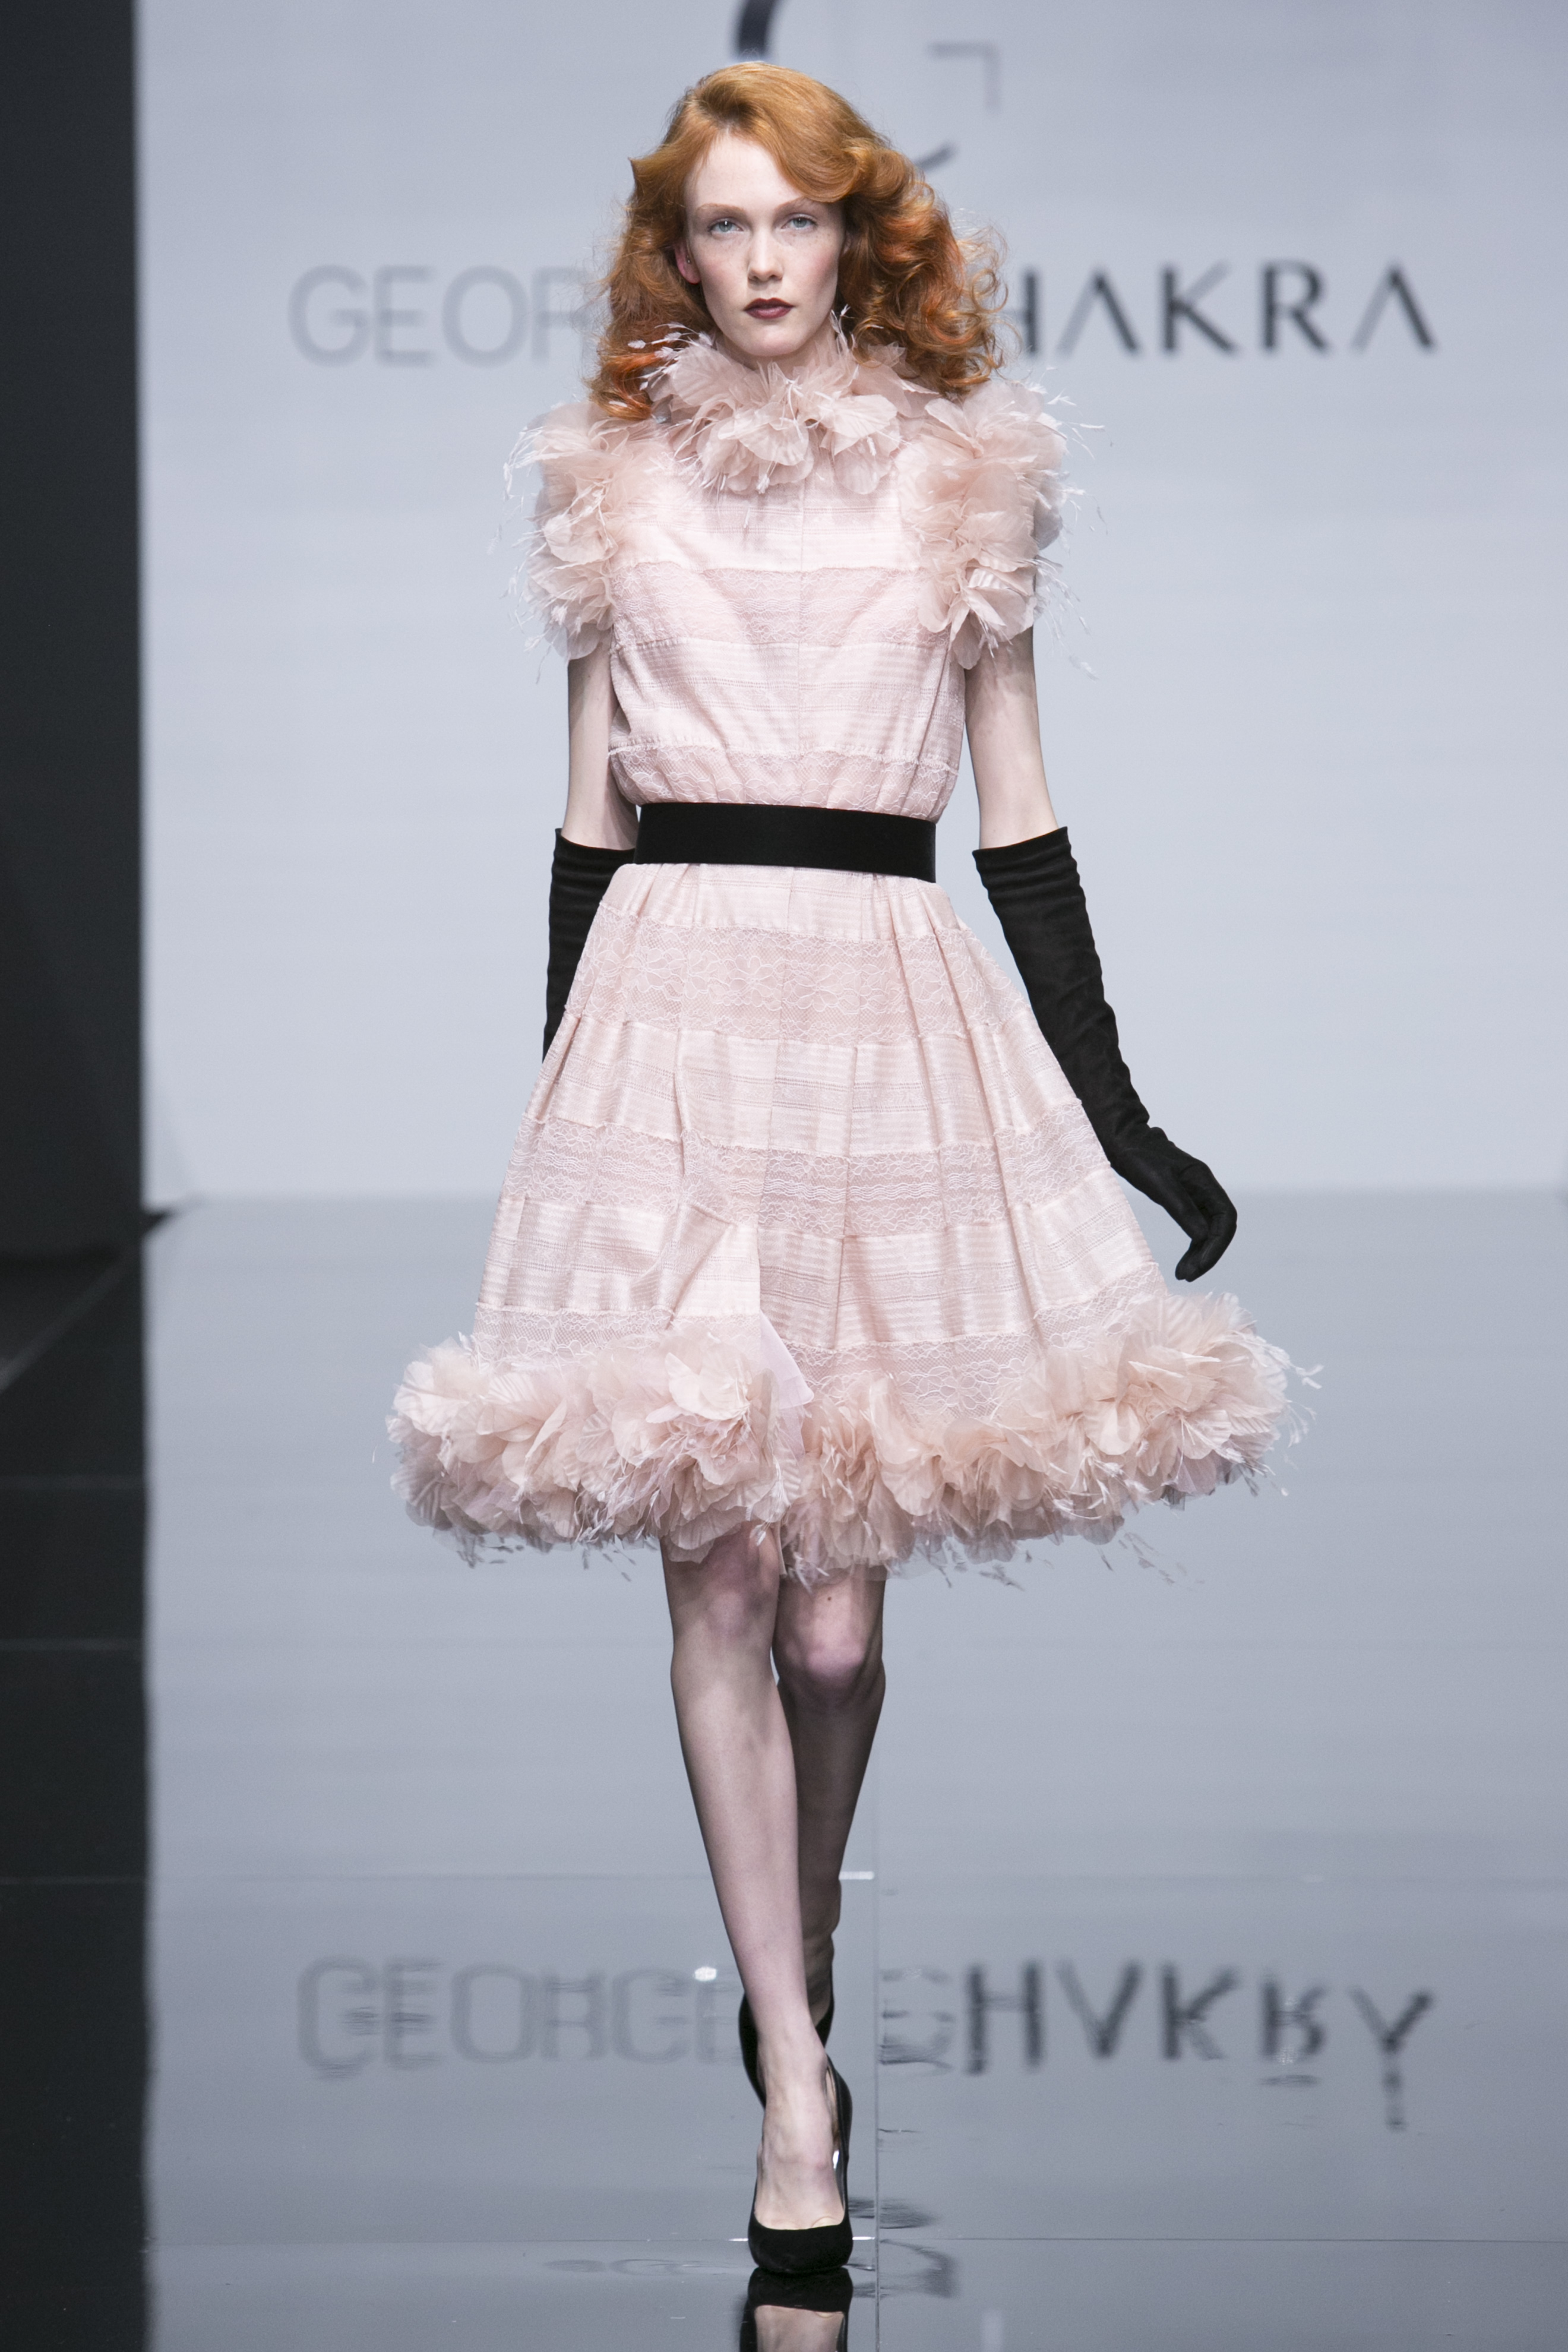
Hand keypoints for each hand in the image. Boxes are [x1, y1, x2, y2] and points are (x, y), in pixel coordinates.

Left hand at [1112, 1130, 1237, 1282]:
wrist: (1121, 1140)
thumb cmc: (1137, 1157)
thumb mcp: (1159, 1185)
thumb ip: (1182, 1209)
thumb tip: (1203, 1236)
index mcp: (1203, 1181)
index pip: (1226, 1218)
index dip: (1217, 1246)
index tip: (1198, 1267)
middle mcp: (1204, 1187)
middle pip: (1220, 1227)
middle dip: (1208, 1254)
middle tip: (1187, 1276)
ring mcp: (1194, 1193)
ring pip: (1208, 1230)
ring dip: (1200, 1253)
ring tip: (1184, 1274)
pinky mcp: (1182, 1199)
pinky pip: (1196, 1226)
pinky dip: (1192, 1245)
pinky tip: (1184, 1260)